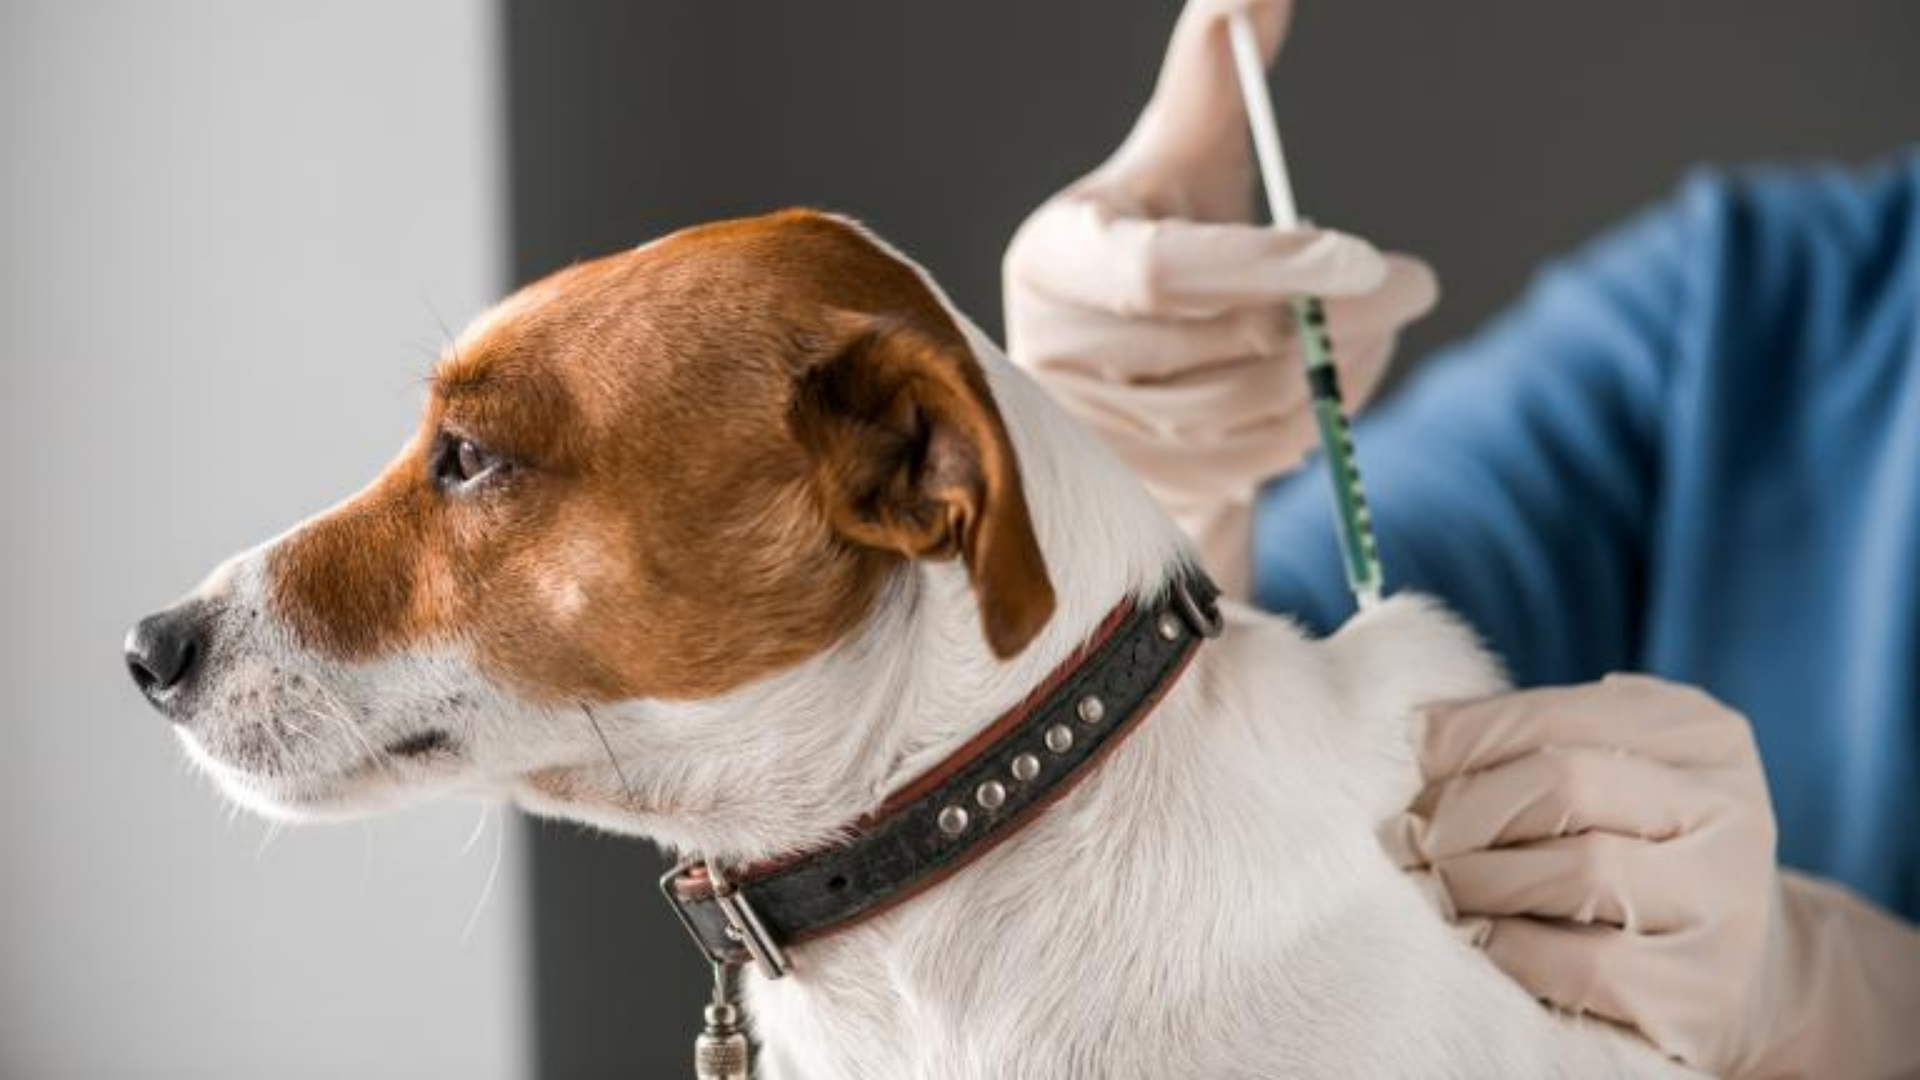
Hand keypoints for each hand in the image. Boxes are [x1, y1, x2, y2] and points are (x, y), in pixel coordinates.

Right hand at [1002, 0, 1434, 597]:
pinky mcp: (1136, 488)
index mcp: (1057, 255)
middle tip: (1414, 283)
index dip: (1268, 265)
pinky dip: (1315, 425)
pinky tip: (1337, 383)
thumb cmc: (1159, 234)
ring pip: (1246, 413)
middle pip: (1220, 348)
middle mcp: (1055, 351)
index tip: (1369, 252)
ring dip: (1338, 372)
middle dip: (1336, 318)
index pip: (1162, 272)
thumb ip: (1215, 69)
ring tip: (1379, 325)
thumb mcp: (1182, 154)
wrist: (1121, 366)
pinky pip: (1251, 466)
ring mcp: (1092, 434)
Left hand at [1388, 674, 1919, 1077]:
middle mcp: (1731, 807)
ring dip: (1475, 881)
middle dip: (1460, 813)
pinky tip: (1477, 940)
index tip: (1404, 775)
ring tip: (1433, 889)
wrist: (1744, 974)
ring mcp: (1729, 901)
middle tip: (1404, 840)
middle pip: (1563, 783)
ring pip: (1577, 870)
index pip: (1548, 714)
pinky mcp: (1708, 990)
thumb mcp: (1606, 774)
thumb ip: (1530, 744)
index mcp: (1698, 732)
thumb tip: (1415, 735)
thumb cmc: (1636, 855)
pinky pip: (1584, 964)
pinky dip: (1509, 949)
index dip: (1456, 743)